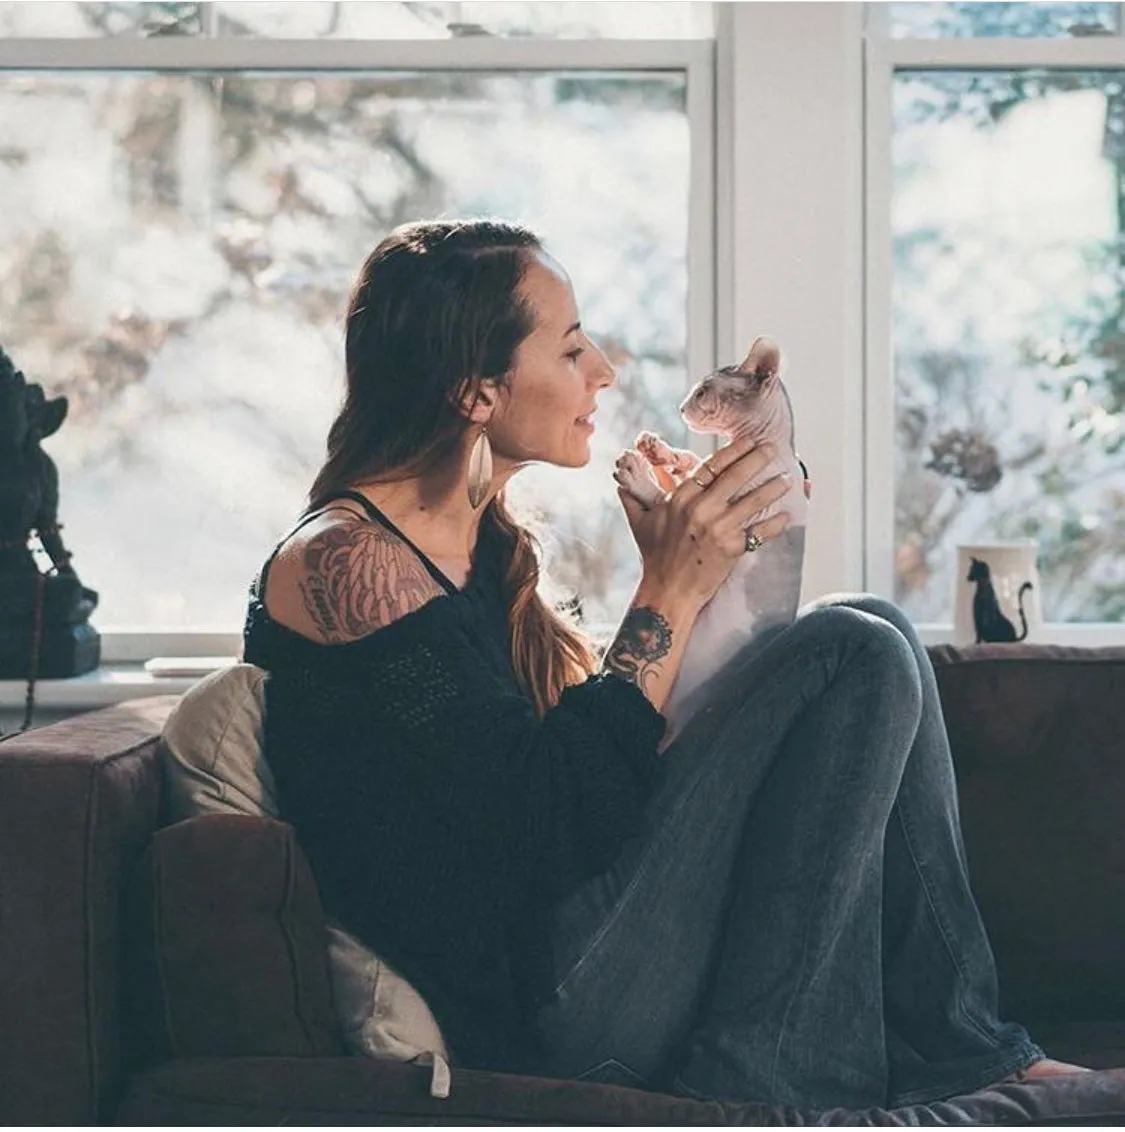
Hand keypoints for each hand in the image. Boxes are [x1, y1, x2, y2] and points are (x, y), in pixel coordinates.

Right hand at [615, 432, 792, 610]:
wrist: (667, 591)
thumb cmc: (654, 557)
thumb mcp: (639, 523)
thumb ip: (632, 499)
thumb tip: (620, 483)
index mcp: (681, 498)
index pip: (711, 466)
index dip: (733, 451)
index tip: (749, 440)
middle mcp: (701, 509)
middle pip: (736, 476)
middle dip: (758, 459)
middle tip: (773, 448)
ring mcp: (718, 528)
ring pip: (752, 500)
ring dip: (773, 487)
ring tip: (787, 477)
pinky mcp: (732, 548)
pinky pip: (760, 531)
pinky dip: (775, 523)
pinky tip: (787, 514)